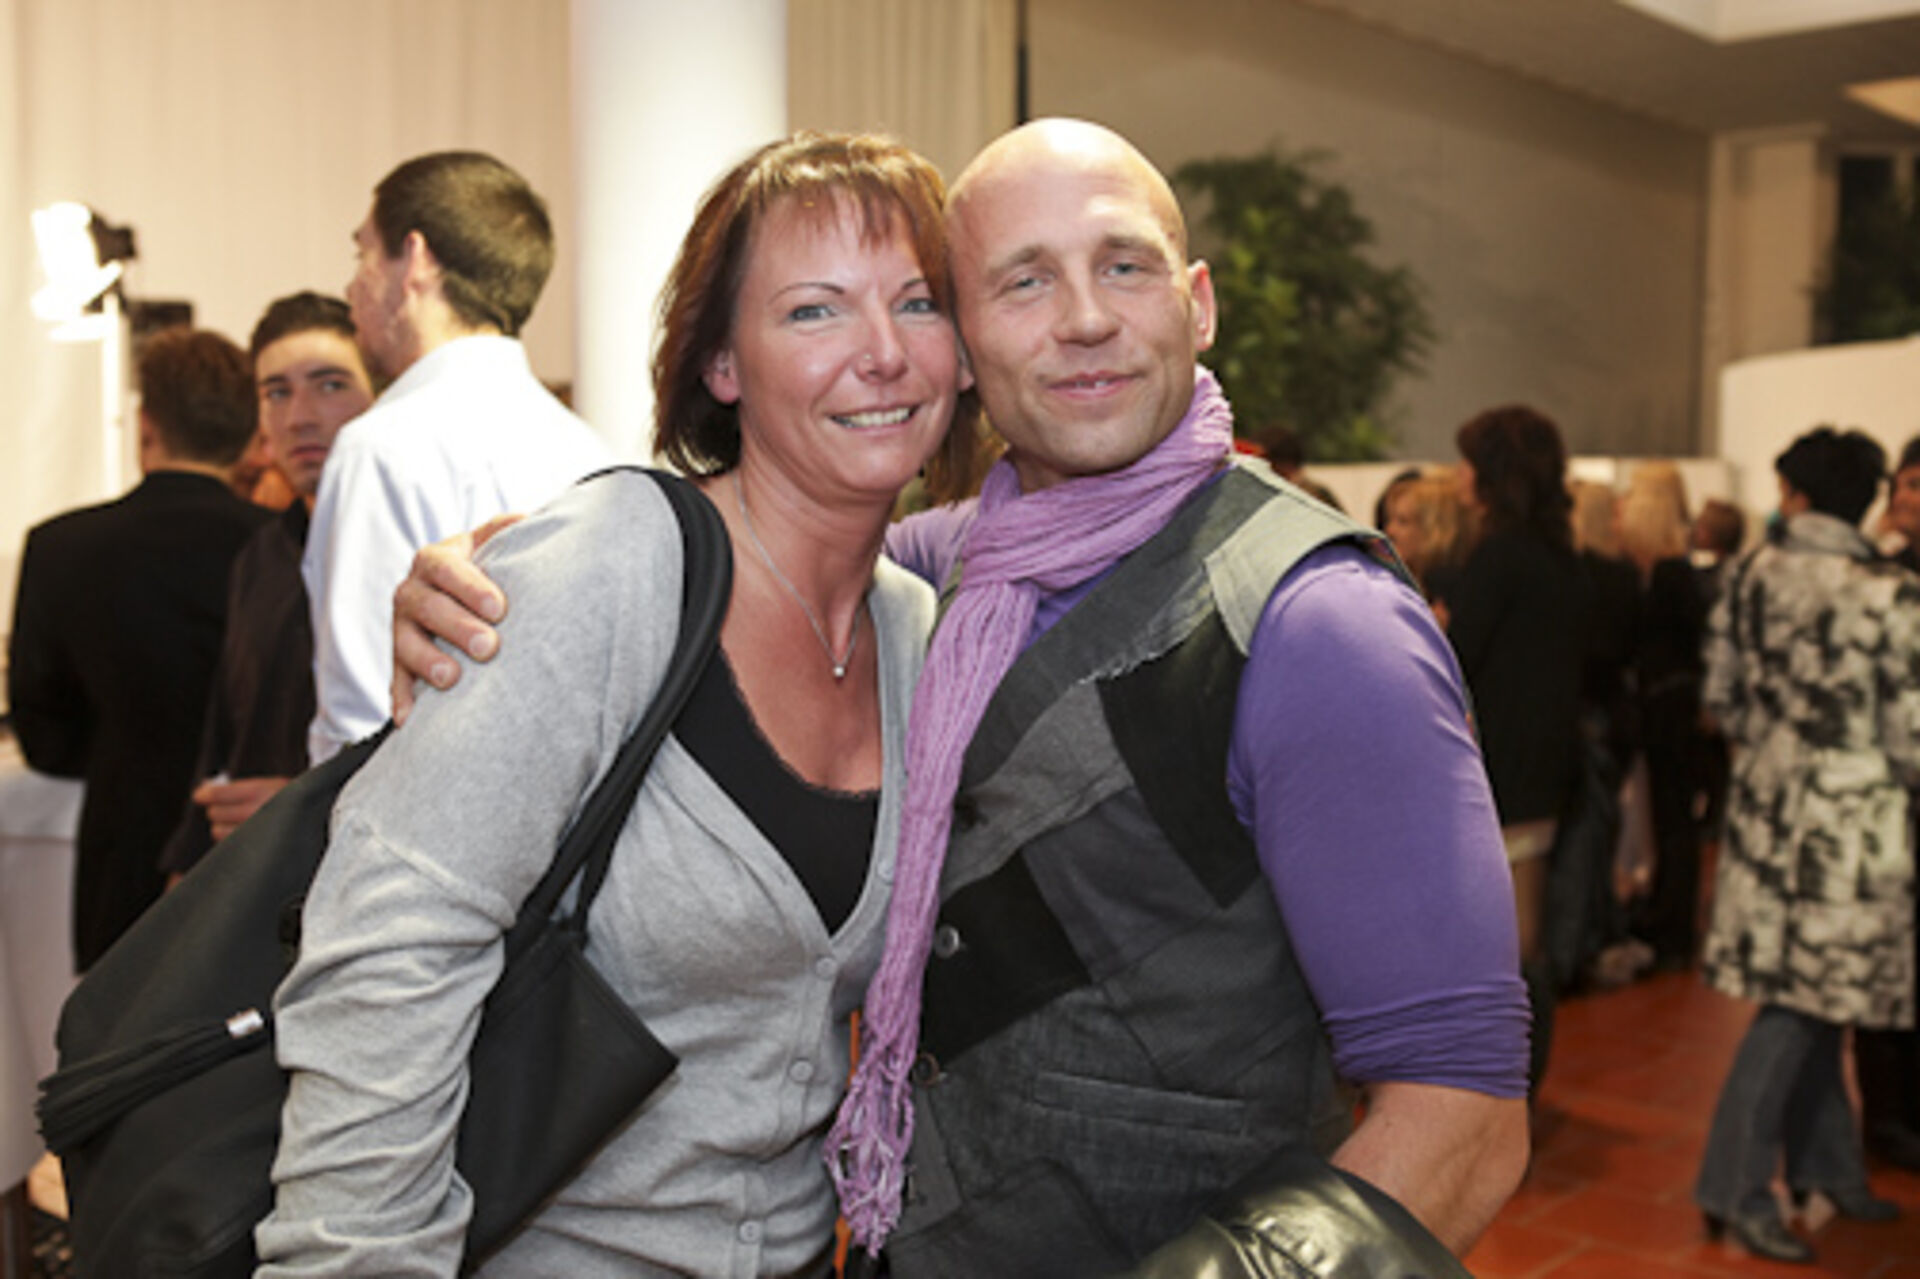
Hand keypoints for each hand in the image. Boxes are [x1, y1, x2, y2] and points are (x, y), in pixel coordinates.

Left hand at [193, 775, 292, 840]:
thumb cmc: (294, 802)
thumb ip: (239, 788)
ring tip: (239, 824)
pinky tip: (245, 837)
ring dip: (223, 827)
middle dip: (219, 810)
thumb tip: (203, 792)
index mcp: (261, 791)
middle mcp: (257, 812)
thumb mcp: (273, 786)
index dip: (206, 794)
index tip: (200, 795)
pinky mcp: (255, 850)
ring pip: (217, 831)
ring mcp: (255, 833)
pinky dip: (230, 841)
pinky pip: (227, 845)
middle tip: (230, 809)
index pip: (219, 794)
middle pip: (215, 812)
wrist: (320, 821)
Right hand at [390, 513, 520, 723]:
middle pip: (427, 607)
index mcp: (436, 560)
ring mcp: (402, 629)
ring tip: (451, 678)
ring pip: (405, 644)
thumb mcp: (495, 542)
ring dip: (426, 661)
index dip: (469, 586)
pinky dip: (402, 698)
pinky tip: (408, 718)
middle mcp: (413, 592)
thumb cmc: (488, 569)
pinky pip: (395, 680)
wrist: (461, 597)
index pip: (445, 568)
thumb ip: (510, 529)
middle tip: (488, 646)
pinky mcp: (400, 662)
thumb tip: (533, 518)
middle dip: (456, 627)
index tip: (500, 607)